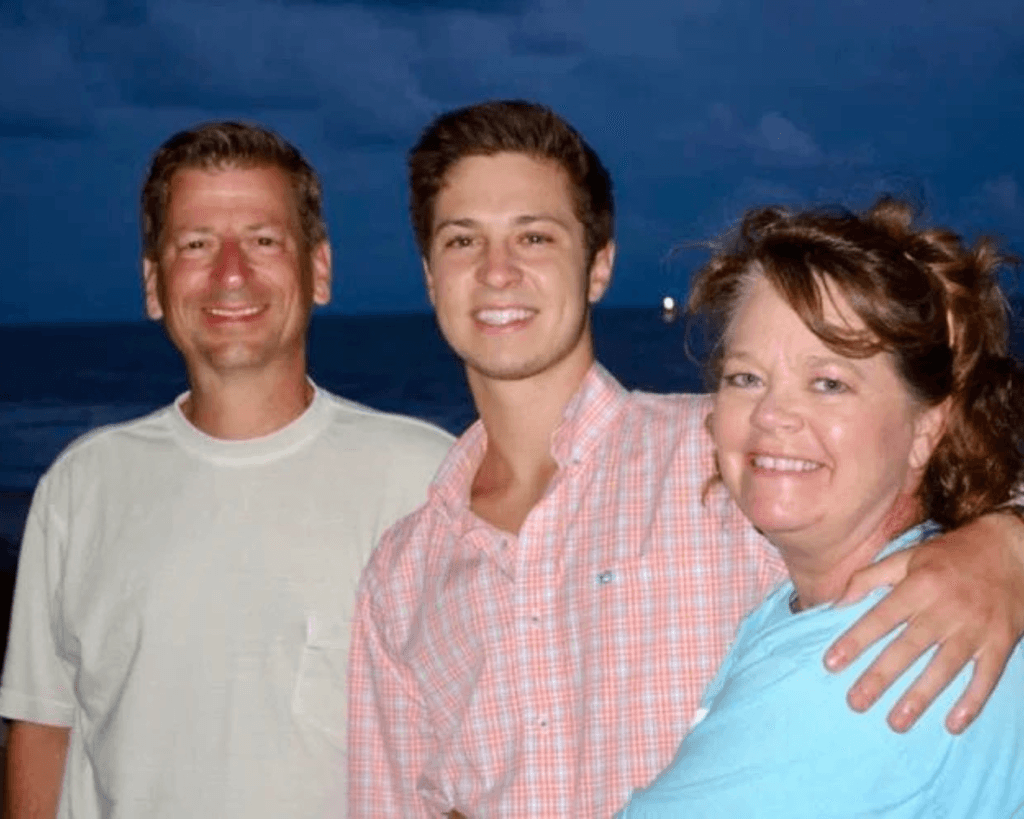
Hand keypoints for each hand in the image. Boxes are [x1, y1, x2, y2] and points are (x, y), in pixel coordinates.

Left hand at [824, 513, 1023, 732]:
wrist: (1011, 549)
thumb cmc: (950, 556)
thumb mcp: (907, 556)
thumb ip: (869, 577)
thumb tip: (837, 602)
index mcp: (919, 586)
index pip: (881, 617)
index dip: (856, 640)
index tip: (832, 663)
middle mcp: (945, 609)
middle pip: (908, 648)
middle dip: (881, 676)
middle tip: (855, 702)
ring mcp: (975, 628)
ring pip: (944, 667)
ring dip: (920, 697)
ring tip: (896, 722)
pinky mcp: (1001, 642)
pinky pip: (986, 676)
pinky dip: (972, 701)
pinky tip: (953, 724)